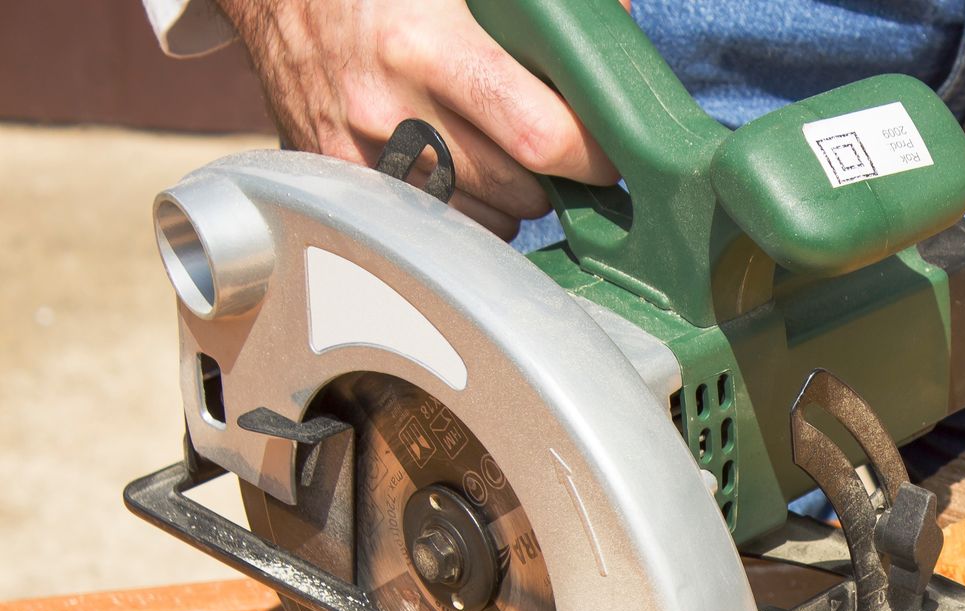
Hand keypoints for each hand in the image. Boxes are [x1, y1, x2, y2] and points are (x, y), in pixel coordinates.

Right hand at [215, 0, 620, 236]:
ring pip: (485, 222)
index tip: (611, 152)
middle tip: (556, 142)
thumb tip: (616, 37)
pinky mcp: (342, 182)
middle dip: (553, 176)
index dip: (591, 153)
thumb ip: (541, 6)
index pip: (539, 135)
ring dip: (510, 199)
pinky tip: (458, 166)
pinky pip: (437, 228)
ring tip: (500, 149)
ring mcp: (359, 154)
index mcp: (424, 42)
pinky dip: (465, 210)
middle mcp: (387, 107)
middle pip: (519, 191)